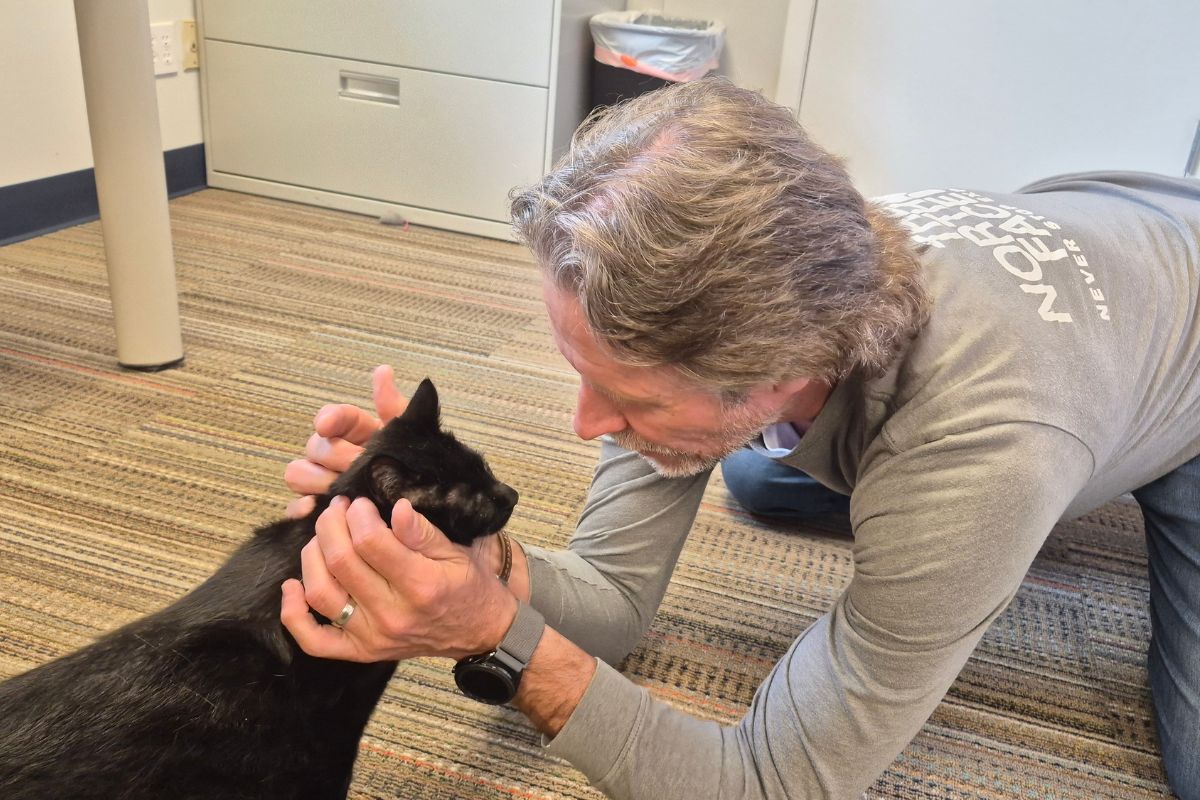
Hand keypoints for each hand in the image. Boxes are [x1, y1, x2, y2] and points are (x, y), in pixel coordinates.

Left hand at [280, 496, 517, 662]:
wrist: (481, 632)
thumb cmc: (469, 585)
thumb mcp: (457, 551)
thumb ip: (423, 532)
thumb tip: (396, 507)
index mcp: (421, 585)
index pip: (371, 542)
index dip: (358, 515)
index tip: (360, 502)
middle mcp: (393, 615)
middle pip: (341, 563)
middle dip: (331, 526)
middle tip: (337, 508)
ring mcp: (373, 637)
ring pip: (321, 594)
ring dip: (312, 557)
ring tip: (322, 536)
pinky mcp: (361, 651)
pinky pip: (314, 640)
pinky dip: (294, 615)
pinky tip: (292, 586)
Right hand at [283, 365, 406, 517]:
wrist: (419, 501)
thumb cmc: (409, 464)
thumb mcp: (408, 436)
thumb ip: (394, 406)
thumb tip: (383, 370)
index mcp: (354, 430)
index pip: (334, 416)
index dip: (329, 418)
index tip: (327, 425)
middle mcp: (332, 452)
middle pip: (314, 447)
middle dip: (333, 456)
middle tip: (354, 468)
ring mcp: (320, 479)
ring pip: (297, 472)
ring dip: (316, 479)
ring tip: (340, 490)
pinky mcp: (315, 507)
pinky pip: (296, 505)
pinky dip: (304, 507)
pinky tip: (321, 508)